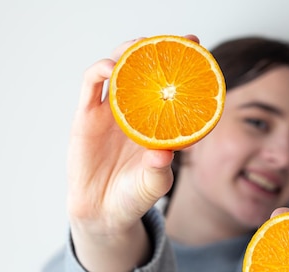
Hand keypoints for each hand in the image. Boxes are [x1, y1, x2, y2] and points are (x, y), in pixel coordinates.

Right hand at [66, 35, 199, 271]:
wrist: (103, 212)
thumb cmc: (134, 196)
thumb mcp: (153, 185)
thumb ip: (160, 171)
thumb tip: (164, 153)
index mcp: (158, 122)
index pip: (173, 87)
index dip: (186, 67)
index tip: (201, 51)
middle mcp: (137, 111)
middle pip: (147, 70)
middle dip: (161, 51)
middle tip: (178, 42)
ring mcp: (111, 111)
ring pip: (120, 68)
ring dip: (130, 52)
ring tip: (142, 46)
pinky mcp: (87, 116)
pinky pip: (91, 85)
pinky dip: (100, 70)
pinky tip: (113, 67)